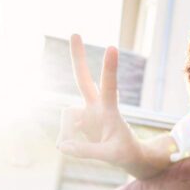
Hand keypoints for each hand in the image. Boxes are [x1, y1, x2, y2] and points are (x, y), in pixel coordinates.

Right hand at [56, 34, 143, 169]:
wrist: (126, 155)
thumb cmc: (124, 152)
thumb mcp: (111, 156)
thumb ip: (87, 151)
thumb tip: (62, 146)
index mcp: (110, 110)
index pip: (110, 87)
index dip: (109, 68)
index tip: (112, 47)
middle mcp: (96, 106)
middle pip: (83, 79)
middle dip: (78, 58)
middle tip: (74, 33)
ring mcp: (86, 111)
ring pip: (66, 116)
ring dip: (67, 132)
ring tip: (78, 149)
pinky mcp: (78, 120)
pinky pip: (64, 131)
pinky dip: (67, 142)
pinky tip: (76, 147)